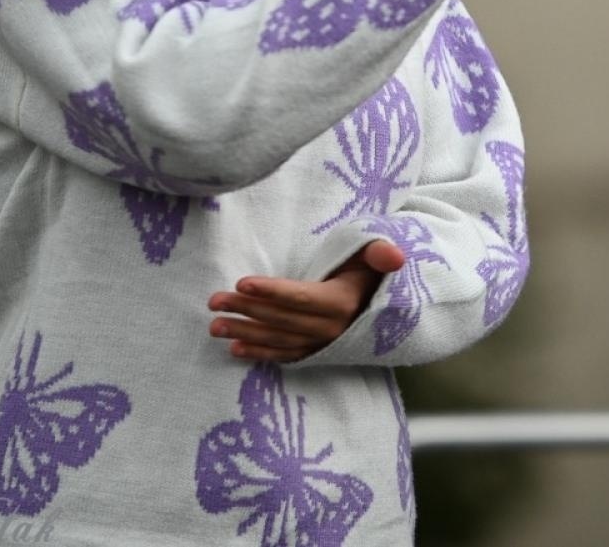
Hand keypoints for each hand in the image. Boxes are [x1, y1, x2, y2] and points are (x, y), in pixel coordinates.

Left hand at [207, 239, 406, 362]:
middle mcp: (332, 327)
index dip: (273, 291)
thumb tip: (393, 257)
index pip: (302, 297)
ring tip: (216, 326)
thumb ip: (380, 253)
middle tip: (215, 302)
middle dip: (247, 310)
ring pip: (279, 339)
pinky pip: (285, 355)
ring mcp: (323, 343)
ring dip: (245, 333)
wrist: (383, 301)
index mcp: (343, 301)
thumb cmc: (371, 270)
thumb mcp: (376, 255)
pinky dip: (260, 353)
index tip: (242, 283)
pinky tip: (235, 349)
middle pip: (283, 319)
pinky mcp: (316, 351)